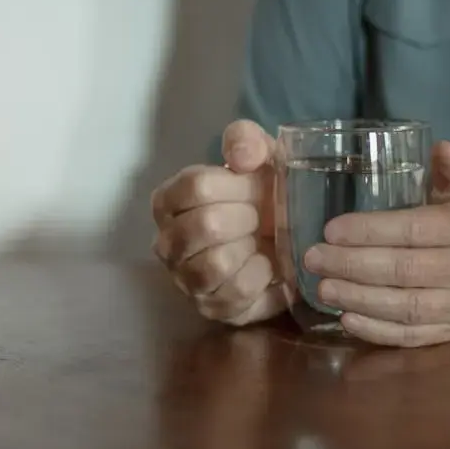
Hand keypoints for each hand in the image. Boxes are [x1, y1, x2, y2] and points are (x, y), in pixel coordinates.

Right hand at [151, 120, 285, 324]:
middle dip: (247, 218)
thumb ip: (246, 140)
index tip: (255, 186)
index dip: (236, 186)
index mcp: (169, 201)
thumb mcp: (258, 155)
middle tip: (262, 216)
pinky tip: (267, 265)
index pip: (195, 186)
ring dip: (250, 248)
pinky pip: (236, 293)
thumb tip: (242, 157)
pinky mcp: (209, 307)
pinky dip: (261, 276)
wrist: (282, 238)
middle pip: (205, 225)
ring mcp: (184, 279)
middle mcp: (167, 242)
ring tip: (261, 241)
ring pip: (214, 264)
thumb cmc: (261, 193)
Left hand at [303, 141, 449, 346]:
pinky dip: (377, 331)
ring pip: (405, 306)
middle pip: (404, 270)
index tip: (330, 230)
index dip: (371, 231)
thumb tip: (441, 146)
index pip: (415, 230)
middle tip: (314, 258)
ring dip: (358, 299)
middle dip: (353, 265)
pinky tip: (346, 319)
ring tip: (322, 288)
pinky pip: (412, 337)